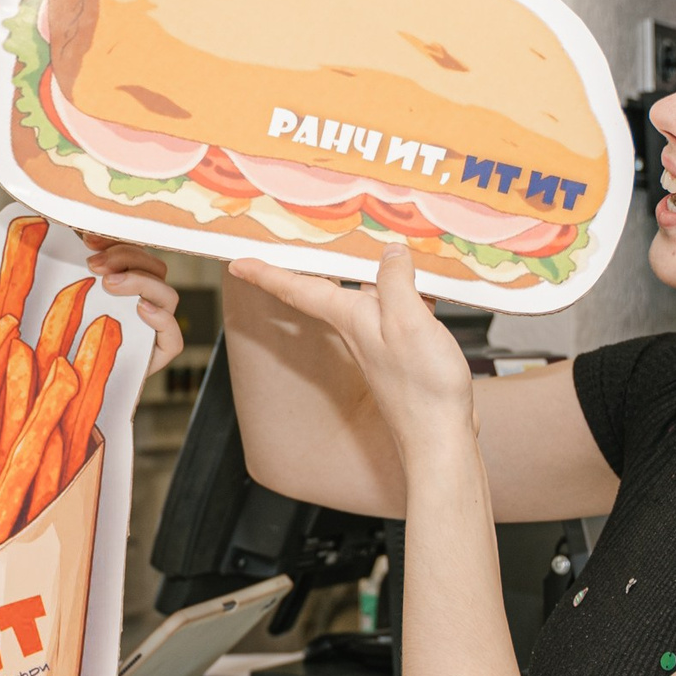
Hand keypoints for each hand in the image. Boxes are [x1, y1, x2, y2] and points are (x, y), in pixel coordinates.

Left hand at [81, 234, 182, 375]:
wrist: (72, 381)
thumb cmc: (68, 336)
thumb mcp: (70, 297)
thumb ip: (78, 268)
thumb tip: (74, 234)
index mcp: (133, 281)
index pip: (139, 252)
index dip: (119, 241)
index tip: (89, 240)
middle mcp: (150, 300)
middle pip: (156, 268)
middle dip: (126, 259)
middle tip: (94, 265)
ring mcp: (158, 326)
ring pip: (167, 295)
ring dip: (140, 282)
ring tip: (109, 284)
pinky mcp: (161, 352)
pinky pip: (174, 337)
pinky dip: (161, 319)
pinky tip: (141, 309)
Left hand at [224, 248, 474, 465]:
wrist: (438, 437)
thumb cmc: (422, 387)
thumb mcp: (408, 323)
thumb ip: (395, 284)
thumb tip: (390, 253)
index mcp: (350, 319)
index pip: (298, 289)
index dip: (266, 274)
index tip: (238, 263)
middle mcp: (359, 328)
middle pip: (328, 288)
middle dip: (314, 263)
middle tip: (302, 238)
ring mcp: (380, 340)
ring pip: (368, 295)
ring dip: (370, 270)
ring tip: (374, 244)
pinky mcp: (405, 349)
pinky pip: (399, 309)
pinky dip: (408, 291)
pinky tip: (426, 284)